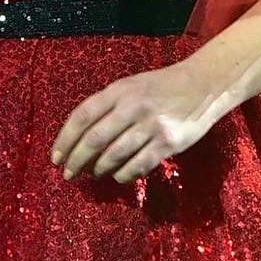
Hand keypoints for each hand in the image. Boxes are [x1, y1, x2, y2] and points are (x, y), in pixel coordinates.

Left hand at [51, 58, 222, 183]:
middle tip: (68, 173)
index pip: (83, 116)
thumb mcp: (131, 86)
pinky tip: (118, 176)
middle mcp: (133, 106)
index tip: (56, 157)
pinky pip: (138, 165)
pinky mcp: (168, 142)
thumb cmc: (162, 87)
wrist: (203, 85)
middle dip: (76, 160)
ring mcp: (152, 125)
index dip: (65, 139)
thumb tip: (81, 140)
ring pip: (115, 155)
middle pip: (95, 139)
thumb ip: (108, 107)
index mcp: (120, 90)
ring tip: (94, 173)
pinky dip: (123, 174)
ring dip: (99, 169)